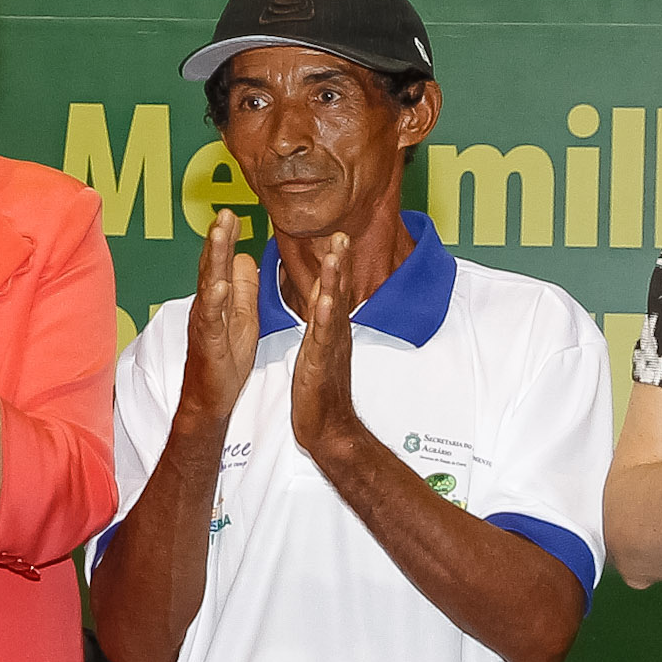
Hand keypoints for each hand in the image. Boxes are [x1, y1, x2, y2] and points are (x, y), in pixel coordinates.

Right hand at [179, 208, 260, 424]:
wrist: (210, 399)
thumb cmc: (224, 359)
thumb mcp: (242, 318)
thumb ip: (243, 289)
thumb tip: (244, 257)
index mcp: (218, 300)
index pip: (220, 263)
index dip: (225, 238)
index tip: (231, 213)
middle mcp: (207, 306)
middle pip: (211, 266)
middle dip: (217, 238)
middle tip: (223, 212)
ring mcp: (205, 323)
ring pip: (208, 285)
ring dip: (212, 259)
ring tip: (219, 235)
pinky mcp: (208, 343)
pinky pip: (211, 319)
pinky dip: (215, 301)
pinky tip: (219, 285)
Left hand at [285, 231, 365, 453]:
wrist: (329, 429)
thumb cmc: (320, 390)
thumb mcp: (319, 349)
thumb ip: (322, 324)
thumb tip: (323, 301)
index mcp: (329, 329)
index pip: (333, 290)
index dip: (335, 263)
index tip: (337, 235)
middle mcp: (334, 334)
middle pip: (338, 292)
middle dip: (339, 262)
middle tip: (342, 233)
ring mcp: (330, 348)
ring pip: (333, 309)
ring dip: (334, 280)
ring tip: (335, 255)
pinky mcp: (321, 364)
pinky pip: (324, 338)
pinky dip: (325, 317)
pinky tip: (325, 299)